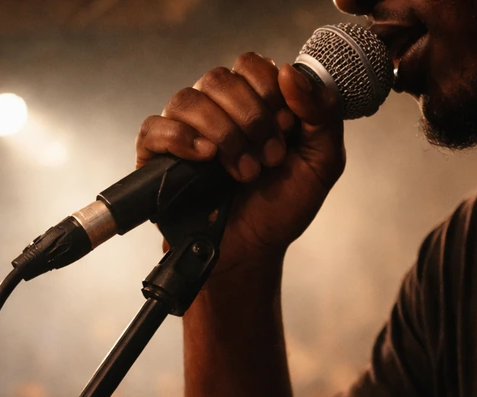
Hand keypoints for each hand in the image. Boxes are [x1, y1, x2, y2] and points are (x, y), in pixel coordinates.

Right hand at [135, 53, 344, 276]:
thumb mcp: (322, 162)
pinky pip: (155, 127)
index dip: (269, 91)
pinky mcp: (158, 155)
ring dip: (224, 135)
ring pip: (188, 99)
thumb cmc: (282, 209)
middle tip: (269, 159)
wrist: (252, 252)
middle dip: (251, 119)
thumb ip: (322, 113)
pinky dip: (181, 138)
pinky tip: (206, 158)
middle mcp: (216, 110)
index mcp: (252, 102)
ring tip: (244, 173)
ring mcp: (185, 131)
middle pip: (219, 78)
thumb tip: (289, 71)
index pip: (250, 64)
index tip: (286, 128)